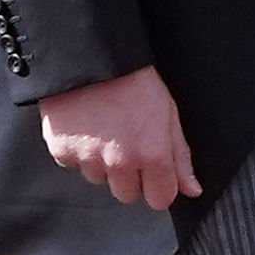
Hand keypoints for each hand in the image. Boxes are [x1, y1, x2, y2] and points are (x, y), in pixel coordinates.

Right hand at [39, 66, 201, 209]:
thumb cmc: (133, 79)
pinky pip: (73, 164)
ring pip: (99, 179)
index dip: (158, 185)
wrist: (89, 54)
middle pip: (128, 194)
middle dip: (129, 176)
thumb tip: (191, 189)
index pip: (160, 199)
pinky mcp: (62, 151)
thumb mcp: (167, 112)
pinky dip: (78, 151)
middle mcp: (120, 162)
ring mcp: (88, 159)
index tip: (154, 171)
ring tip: (104, 128)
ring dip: (102, 163)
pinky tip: (85, 126)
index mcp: (151, 153)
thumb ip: (180, 156)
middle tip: (126, 142)